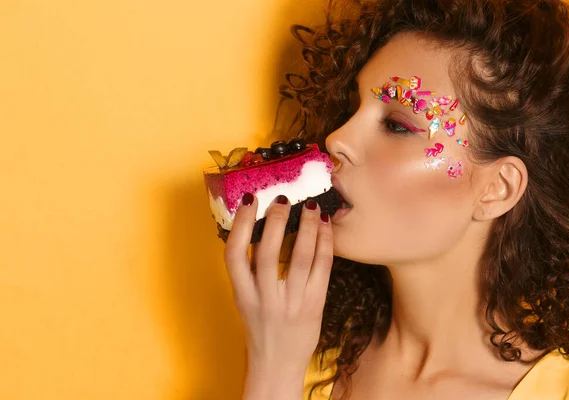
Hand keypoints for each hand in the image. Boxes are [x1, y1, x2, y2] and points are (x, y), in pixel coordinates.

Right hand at [224, 193, 332, 397]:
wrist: (277, 364)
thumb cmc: (260, 326)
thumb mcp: (247, 299)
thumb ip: (250, 269)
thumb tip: (260, 226)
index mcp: (242, 295)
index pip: (234, 255)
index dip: (240, 224)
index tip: (249, 200)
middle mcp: (264, 299)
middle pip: (268, 252)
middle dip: (276, 220)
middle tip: (284, 197)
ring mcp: (291, 304)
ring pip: (301, 257)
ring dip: (307, 227)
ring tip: (311, 206)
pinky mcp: (314, 306)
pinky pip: (322, 269)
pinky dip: (325, 244)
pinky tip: (326, 227)